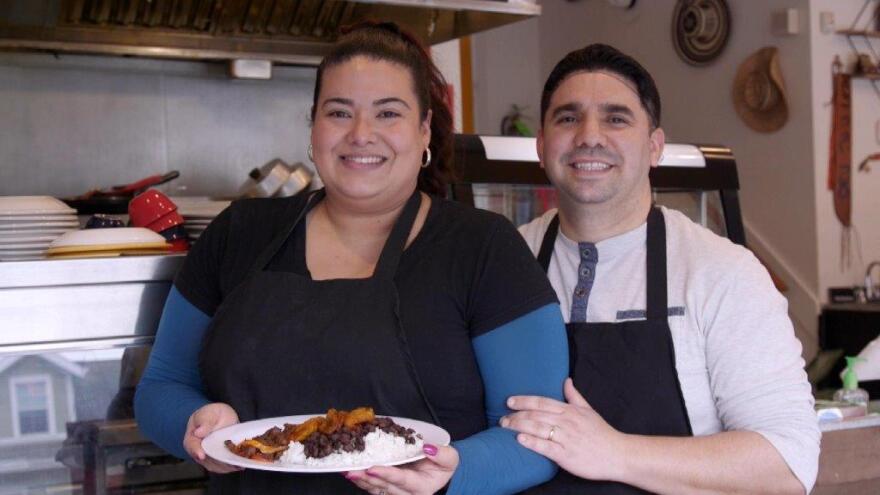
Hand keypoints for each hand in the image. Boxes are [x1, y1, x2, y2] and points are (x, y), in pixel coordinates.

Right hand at [183, 402, 242, 473]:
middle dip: (218, 462)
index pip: (192, 446)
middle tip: (230, 463)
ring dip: (227, 466)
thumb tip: (199, 432)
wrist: (219, 418)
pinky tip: (240, 464)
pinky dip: (231, 466)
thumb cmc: (212, 414)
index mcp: (192, 438)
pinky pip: (223, 466)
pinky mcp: (217, 461)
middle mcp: (198, 451)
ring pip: (215, 466)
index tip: (201, 455)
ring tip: (238, 464)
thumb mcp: (209, 413)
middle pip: (205, 460)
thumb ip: (205, 421)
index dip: (196, 451)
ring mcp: (207, 458)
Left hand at [345, 444, 457, 494]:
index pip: (403, 481)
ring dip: (361, 481)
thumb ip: (442, 454)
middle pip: (385, 488)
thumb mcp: (450, 458)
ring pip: (376, 489)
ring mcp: (396, 492)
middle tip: (352, 470)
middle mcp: (407, 494)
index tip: (372, 469)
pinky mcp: (388, 488)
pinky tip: (350, 472)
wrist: (439, 469)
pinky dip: (362, 480)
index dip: (388, 475)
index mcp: (422, 488)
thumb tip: (427, 447)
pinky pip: (373, 487)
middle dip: (368, 479)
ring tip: (347, 471)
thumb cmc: (444, 464)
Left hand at [500, 378, 627, 481]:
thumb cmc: (602, 433)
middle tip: (501, 417)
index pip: (542, 401)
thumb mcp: (589, 410)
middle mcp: (567, 422)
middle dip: (516, 414)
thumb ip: (575, 396)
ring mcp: (566, 438)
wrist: (618, 454)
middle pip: (536, 414)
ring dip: (518, 426)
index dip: (524, 400)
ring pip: (537, 428)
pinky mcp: (566, 455)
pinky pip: (546, 447)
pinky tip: (520, 439)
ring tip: (505, 426)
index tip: (509, 401)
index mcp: (570, 411)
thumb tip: (566, 380)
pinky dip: (532, 442)